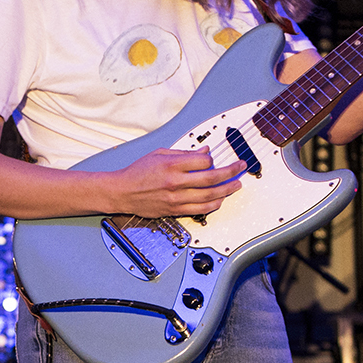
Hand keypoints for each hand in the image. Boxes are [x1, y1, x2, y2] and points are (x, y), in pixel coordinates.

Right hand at [108, 147, 246, 217]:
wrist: (122, 192)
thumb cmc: (138, 172)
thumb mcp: (159, 154)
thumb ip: (184, 153)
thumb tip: (204, 152)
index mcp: (171, 164)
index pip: (203, 160)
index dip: (211, 158)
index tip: (212, 158)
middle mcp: (175, 182)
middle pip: (211, 178)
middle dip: (230, 172)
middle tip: (240, 168)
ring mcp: (176, 198)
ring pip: (209, 196)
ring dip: (227, 190)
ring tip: (236, 185)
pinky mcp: (175, 210)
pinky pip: (200, 210)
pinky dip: (213, 205)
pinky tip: (220, 200)